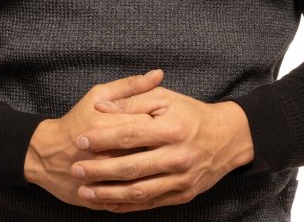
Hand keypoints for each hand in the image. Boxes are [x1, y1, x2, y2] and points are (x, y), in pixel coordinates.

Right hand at [24, 70, 163, 209]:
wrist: (46, 155)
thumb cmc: (76, 121)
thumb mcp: (98, 96)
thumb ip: (130, 86)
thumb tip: (158, 74)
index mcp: (107, 124)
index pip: (147, 125)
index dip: (162, 125)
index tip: (167, 123)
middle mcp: (105, 153)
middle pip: (147, 153)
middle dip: (161, 149)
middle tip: (167, 145)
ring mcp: (102, 179)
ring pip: (140, 179)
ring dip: (154, 173)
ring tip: (158, 163)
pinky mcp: (100, 199)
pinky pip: (127, 200)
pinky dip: (140, 193)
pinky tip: (148, 183)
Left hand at [69, 85, 254, 212]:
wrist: (227, 138)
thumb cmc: (191, 114)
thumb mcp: (165, 98)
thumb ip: (133, 99)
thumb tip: (102, 106)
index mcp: (171, 129)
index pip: (129, 134)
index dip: (102, 138)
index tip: (81, 140)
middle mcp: (177, 156)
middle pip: (131, 167)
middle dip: (99, 170)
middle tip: (76, 170)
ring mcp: (181, 179)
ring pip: (139, 191)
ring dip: (109, 193)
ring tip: (85, 191)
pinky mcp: (183, 195)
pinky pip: (150, 203)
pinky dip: (127, 205)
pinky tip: (107, 203)